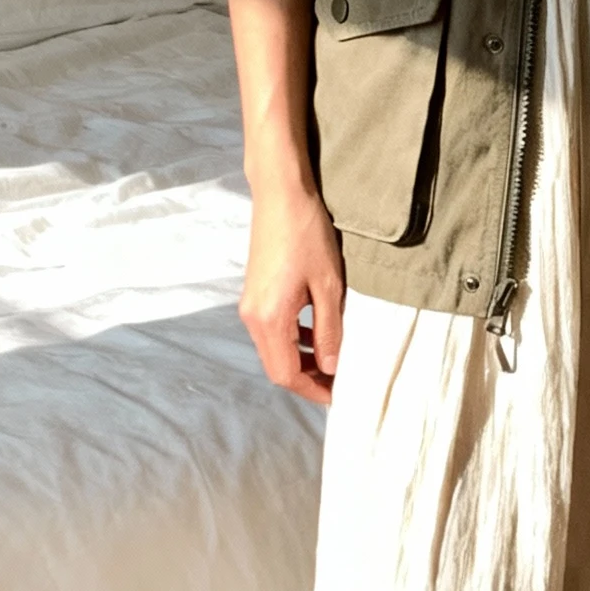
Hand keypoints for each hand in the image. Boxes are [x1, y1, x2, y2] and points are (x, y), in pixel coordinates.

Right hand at [240, 177, 345, 404]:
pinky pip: (272, 331)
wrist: (280, 194)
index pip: (287, 374)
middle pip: (277, 367)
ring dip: (301, 361)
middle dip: (308, 380)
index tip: (339, 396)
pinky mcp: (254, 294)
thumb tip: (331, 368)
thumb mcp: (328, 286)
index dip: (313, 390)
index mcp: (269, 319)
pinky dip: (294, 341)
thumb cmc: (307, 234)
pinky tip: (317, 334)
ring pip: (274, 350)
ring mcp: (250, 305)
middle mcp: (252, 317)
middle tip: (339, 384)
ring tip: (333, 362)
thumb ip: (329, 331)